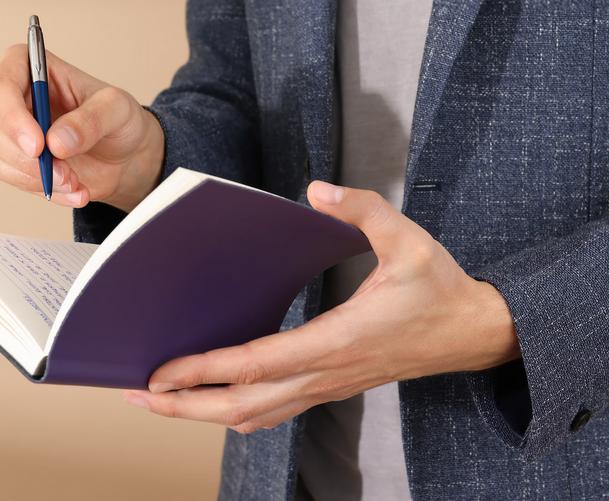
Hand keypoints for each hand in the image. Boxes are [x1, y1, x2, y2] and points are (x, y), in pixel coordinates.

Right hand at [0, 44, 164, 211]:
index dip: (14, 118)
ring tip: (74, 181)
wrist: (123, 154)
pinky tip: (70, 190)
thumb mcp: (117, 110)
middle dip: (29, 159)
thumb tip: (56, 141)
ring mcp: (3, 127)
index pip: (1, 86)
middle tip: (66, 174)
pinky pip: (8, 178)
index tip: (39, 147)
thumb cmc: (117, 119)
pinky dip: (41, 189)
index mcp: (30, 65)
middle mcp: (9, 94)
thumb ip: (91, 120)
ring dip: (35, 178)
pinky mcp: (6, 157)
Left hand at [122, 181, 520, 432]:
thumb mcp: (409, 239)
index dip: (206, 370)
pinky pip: (273, 411)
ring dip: (203, 413)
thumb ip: (363, 210)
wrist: (472, 333)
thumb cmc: (439, 290)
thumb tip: (317, 192)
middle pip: (243, 406)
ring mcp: (326, 385)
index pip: (258, 363)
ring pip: (254, 416)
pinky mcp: (330, 385)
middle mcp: (325, 372)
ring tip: (161, 400)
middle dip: (185, 406)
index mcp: (338, 340)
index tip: (162, 372)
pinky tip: (214, 398)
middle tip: (136, 395)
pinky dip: (235, 410)